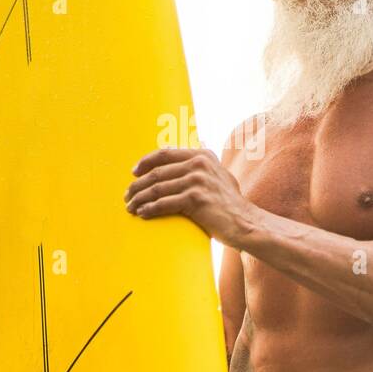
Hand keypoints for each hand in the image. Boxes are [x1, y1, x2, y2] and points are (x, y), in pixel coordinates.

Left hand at [124, 147, 257, 247]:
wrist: (245, 222)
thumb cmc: (229, 203)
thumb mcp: (218, 174)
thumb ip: (201, 163)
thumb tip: (180, 149)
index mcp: (202, 155)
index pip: (164, 154)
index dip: (145, 162)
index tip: (133, 173)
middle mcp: (199, 164)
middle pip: (157, 172)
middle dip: (138, 185)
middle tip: (127, 196)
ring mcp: (198, 181)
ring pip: (157, 188)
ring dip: (140, 198)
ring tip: (130, 207)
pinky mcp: (195, 199)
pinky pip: (164, 203)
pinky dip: (149, 209)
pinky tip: (142, 213)